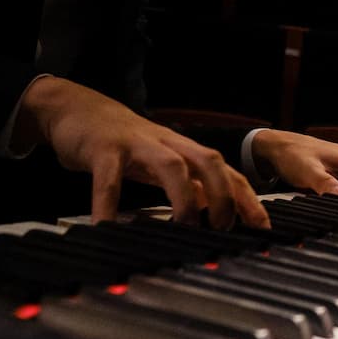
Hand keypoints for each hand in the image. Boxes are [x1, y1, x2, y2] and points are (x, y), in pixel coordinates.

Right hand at [14, 76, 269, 228]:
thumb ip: (187, 185)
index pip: (226, 171)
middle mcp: (166, 143)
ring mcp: (136, 143)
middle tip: (223, 229)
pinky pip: (108, 179)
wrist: (76, 109)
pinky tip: (107, 228)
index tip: (261, 227)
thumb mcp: (160, 163)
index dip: (246, 198)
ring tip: (182, 229)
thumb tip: (214, 214)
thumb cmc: (123, 143)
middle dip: (224, 194)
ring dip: (183, 199)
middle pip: (209, 160)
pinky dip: (109, 205)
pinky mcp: (103, 149)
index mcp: (183, 149)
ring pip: (171, 165)